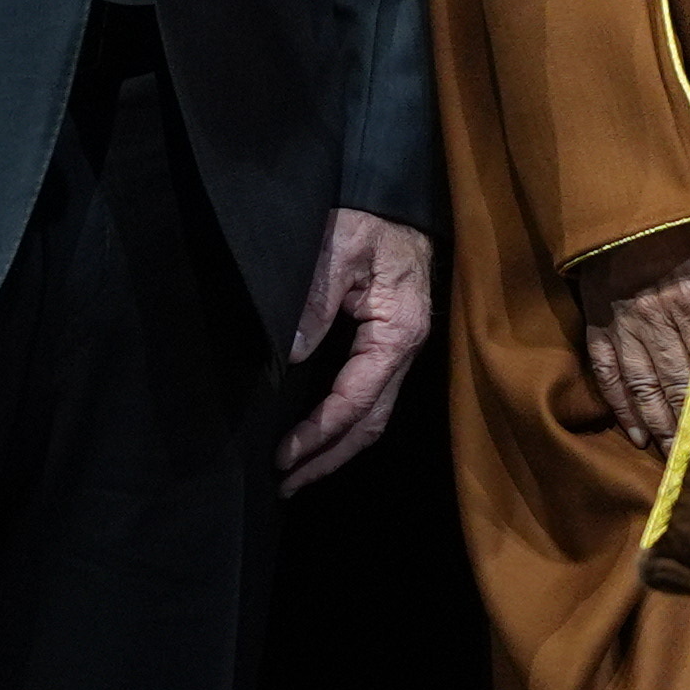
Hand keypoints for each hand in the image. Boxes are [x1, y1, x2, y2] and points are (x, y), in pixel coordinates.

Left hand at [287, 208, 434, 490]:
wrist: (402, 204)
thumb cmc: (373, 222)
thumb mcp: (340, 248)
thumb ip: (317, 300)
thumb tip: (292, 354)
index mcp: (398, 332)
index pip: (357, 398)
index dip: (319, 431)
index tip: (282, 455)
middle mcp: (406, 351)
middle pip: (372, 423)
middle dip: (329, 458)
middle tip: (286, 485)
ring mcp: (401, 352)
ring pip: (375, 417)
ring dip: (337, 450)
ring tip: (298, 475)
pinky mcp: (390, 347)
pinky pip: (371, 399)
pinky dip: (345, 426)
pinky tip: (320, 437)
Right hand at [571, 227, 689, 451]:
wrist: (613, 209)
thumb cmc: (676, 223)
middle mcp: (661, 318)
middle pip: (680, 383)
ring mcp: (627, 327)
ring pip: (645, 388)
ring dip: (660, 426)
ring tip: (673, 459)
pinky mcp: (599, 329)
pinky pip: (610, 377)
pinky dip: (623, 408)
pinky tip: (637, 434)